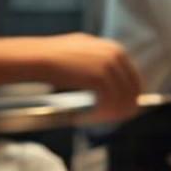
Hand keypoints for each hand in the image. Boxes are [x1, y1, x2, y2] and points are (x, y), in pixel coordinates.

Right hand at [23, 34, 142, 122]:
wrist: (37, 57)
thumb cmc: (54, 58)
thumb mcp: (83, 53)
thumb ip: (101, 64)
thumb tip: (114, 88)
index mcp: (114, 49)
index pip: (133, 78)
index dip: (128, 98)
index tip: (121, 111)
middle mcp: (115, 54)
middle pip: (131, 90)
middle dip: (123, 108)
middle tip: (110, 120)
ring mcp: (109, 65)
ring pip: (121, 99)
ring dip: (110, 114)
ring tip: (96, 121)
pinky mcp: (100, 77)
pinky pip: (109, 102)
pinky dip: (101, 114)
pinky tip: (90, 118)